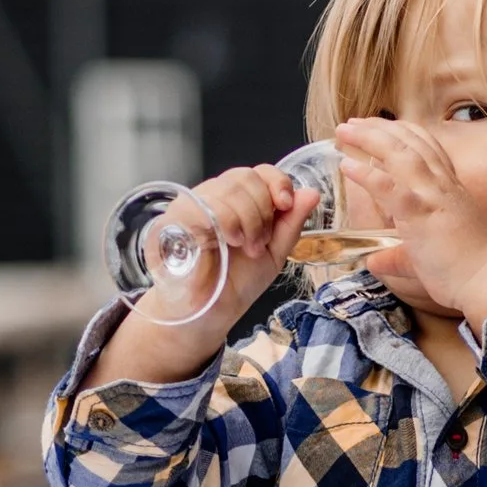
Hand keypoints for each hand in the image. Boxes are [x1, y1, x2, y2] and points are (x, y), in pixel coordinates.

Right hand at [104, 163, 314, 378]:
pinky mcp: (174, 219)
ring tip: (245, 248)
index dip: (277, 182)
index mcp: (235, 202)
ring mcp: (191, 205)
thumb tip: (312, 193)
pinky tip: (229, 242)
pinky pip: (207, 204)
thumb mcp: (273, 253)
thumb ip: (291, 223)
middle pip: (246, 177)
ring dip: (248, 220)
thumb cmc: (235, 284)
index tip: (285, 205)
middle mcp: (212, 198)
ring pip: (229, 188)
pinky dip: (227, 221)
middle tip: (259, 242)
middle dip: (262, 210)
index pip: (258, 172)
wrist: (207, 315)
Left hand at [335, 120, 486, 327]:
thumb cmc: (467, 269)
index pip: (427, 146)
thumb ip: (399, 255)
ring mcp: (431, 195)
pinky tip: (346, 165)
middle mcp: (442, 184)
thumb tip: (375, 262)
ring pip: (399, 154)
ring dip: (369, 139)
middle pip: (409, 142)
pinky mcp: (420, 212)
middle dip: (379, 127)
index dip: (402, 132)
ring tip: (344, 132)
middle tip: (352, 123)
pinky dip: (365, 173)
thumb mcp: (432, 250)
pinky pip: (388, 185)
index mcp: (450, 187)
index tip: (379, 126)